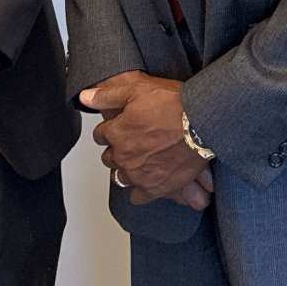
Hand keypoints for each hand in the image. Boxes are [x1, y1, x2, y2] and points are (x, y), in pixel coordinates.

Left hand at [81, 74, 210, 206]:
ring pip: (120, 176)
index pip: (101, 134)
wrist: (202, 123)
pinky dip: (139, 190)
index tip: (120, 125)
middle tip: (133, 140)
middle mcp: (123, 156)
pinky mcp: (156, 187)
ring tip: (140, 158)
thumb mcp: (137, 88)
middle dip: (117, 148)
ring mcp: (139, 174)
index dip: (111, 128)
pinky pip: (138, 197)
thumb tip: (85, 97)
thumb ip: (107, 95)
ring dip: (126, 168)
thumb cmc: (173, 105)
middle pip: (109, 157)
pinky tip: (145, 181)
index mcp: (116, 133)